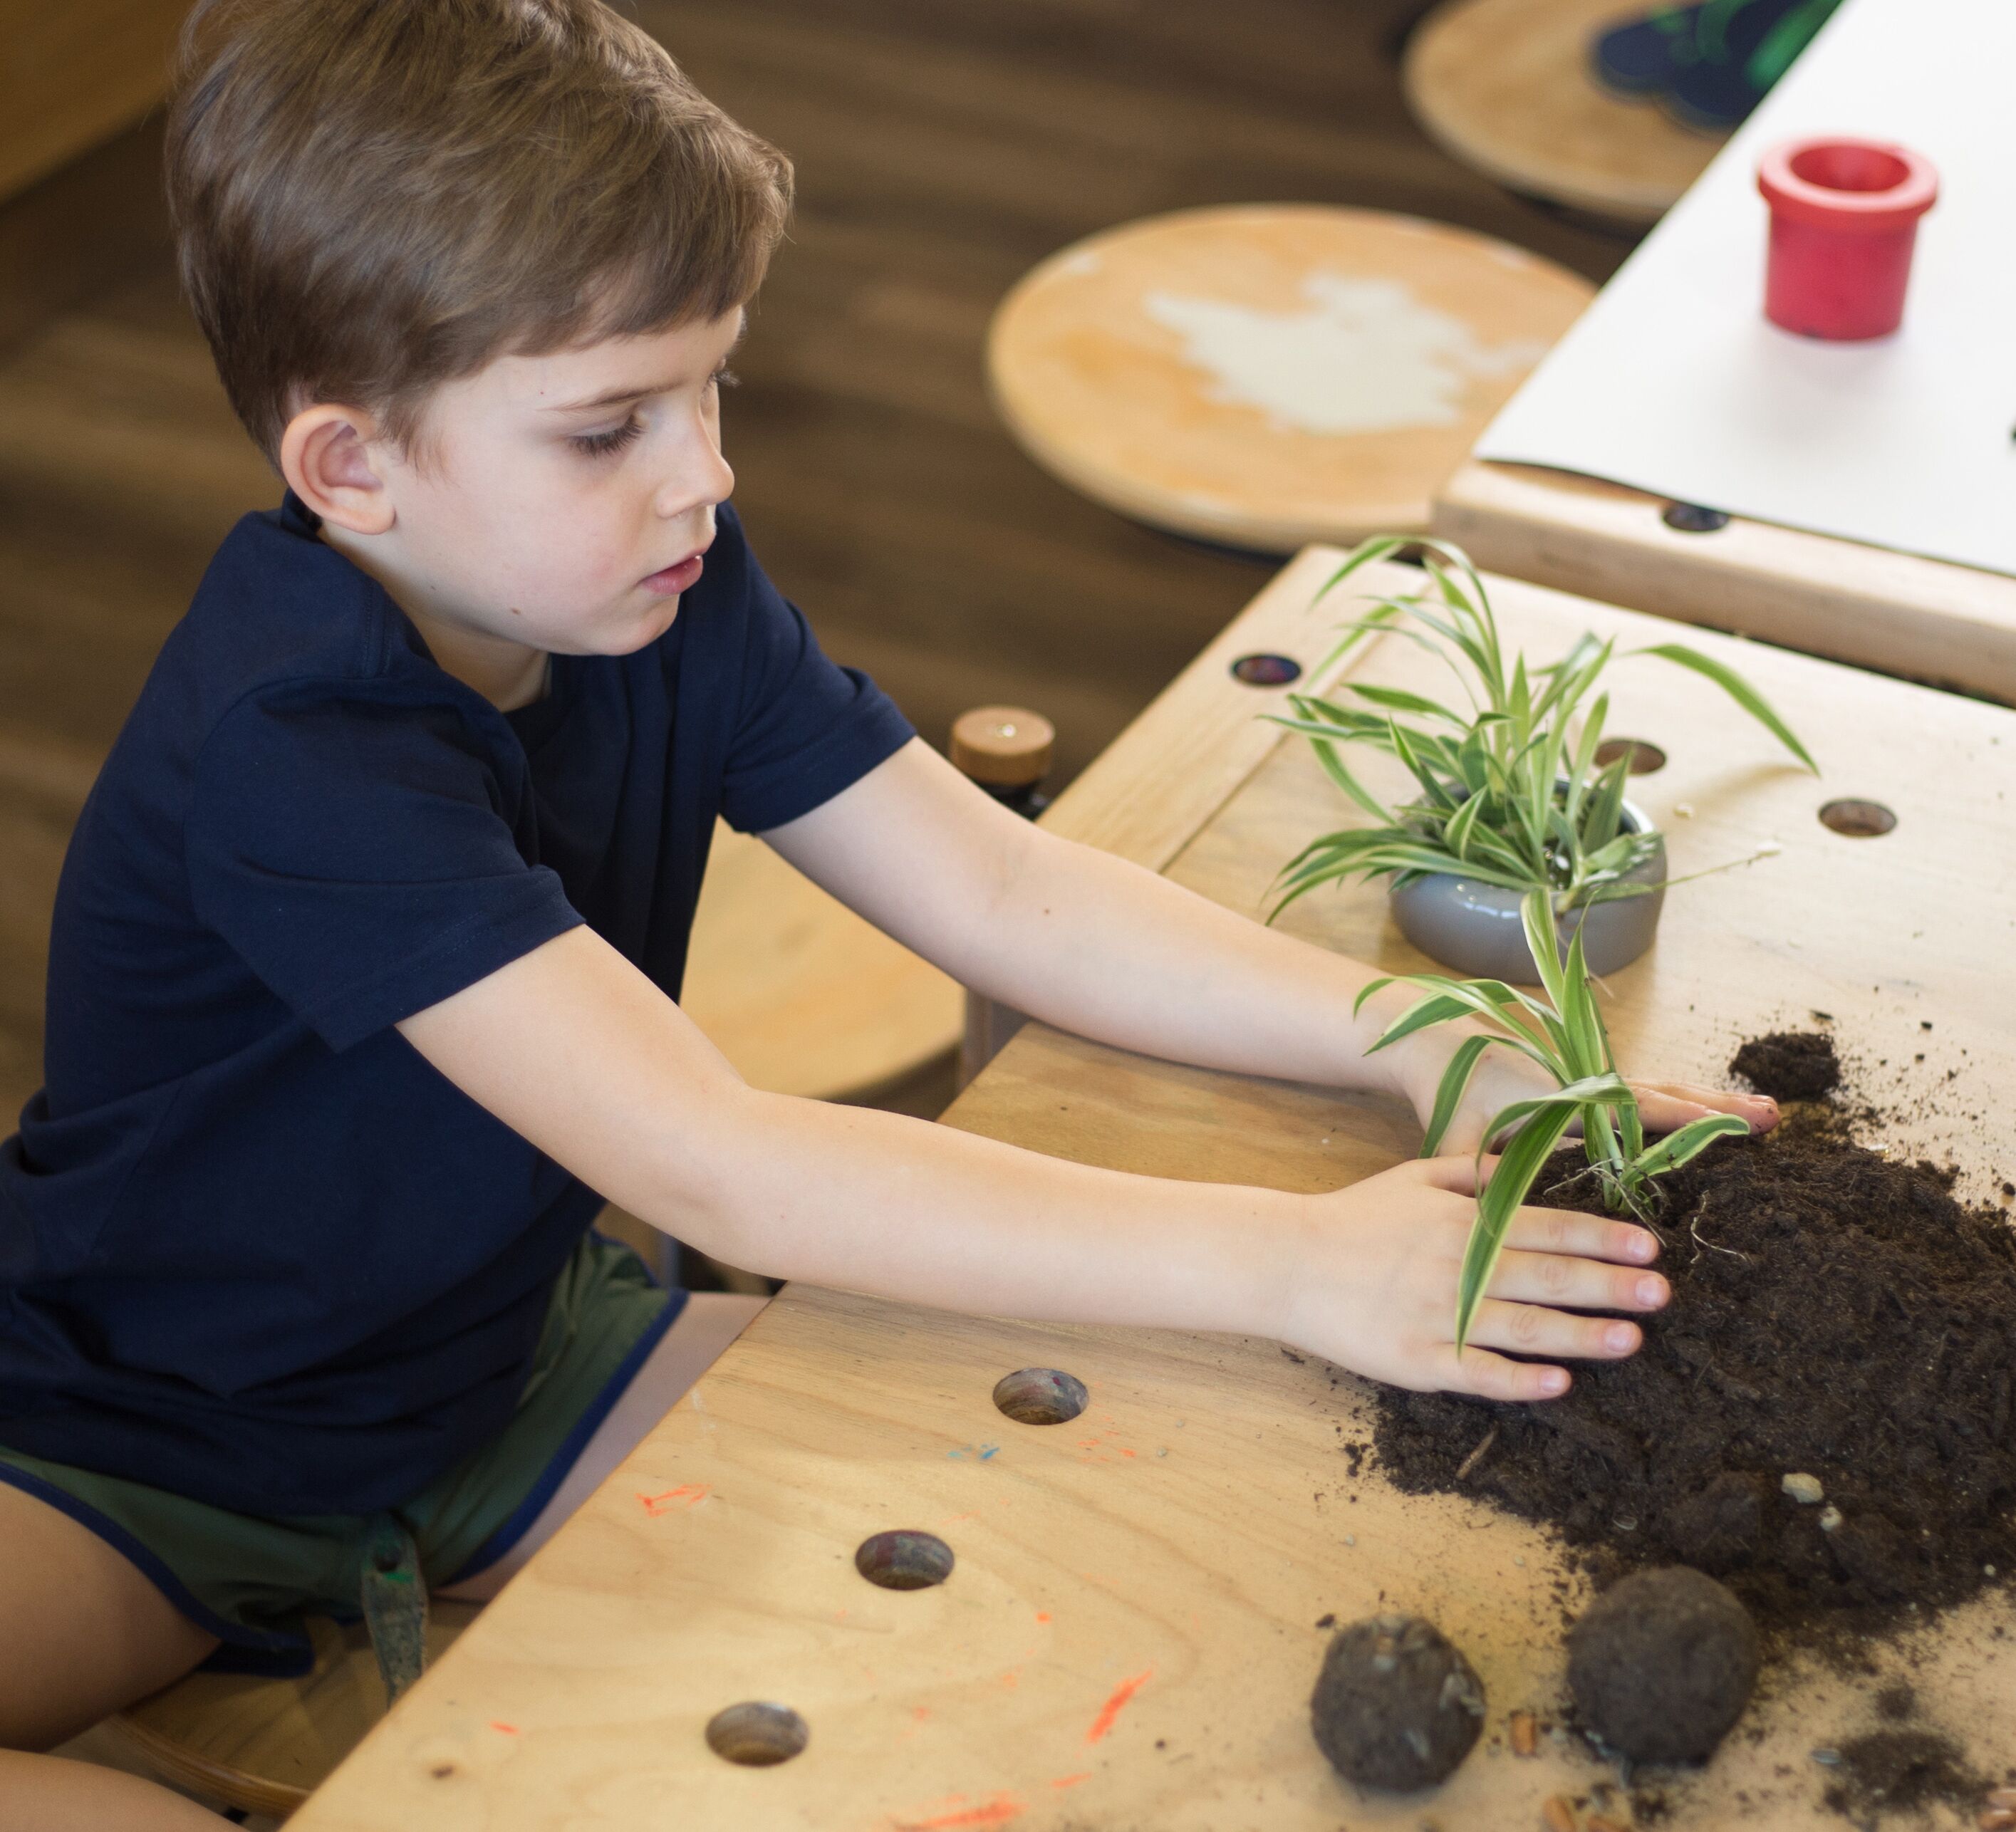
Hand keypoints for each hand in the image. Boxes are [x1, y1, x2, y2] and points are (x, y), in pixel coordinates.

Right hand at [1280, 1155, 1668, 1401]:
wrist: (1287, 1262)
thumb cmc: (1353, 1219)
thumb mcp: (1413, 1178)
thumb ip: (1472, 1173)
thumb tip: (1521, 1168)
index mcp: (1464, 1222)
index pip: (1548, 1227)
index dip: (1603, 1236)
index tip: (1649, 1245)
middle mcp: (1460, 1267)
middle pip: (1550, 1277)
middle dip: (1611, 1284)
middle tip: (1662, 1292)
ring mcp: (1441, 1317)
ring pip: (1527, 1328)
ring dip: (1584, 1334)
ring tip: (1632, 1338)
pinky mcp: (1419, 1360)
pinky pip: (1479, 1373)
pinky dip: (1521, 1380)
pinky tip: (1558, 1384)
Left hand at [1388, 1023, 1779, 1155]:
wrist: (1432, 1040)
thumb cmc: (1448, 1097)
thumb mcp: (1464, 1146)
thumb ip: (1487, 1186)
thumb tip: (1499, 1233)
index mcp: (1567, 1099)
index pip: (1639, 1112)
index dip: (1686, 1123)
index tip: (1736, 1129)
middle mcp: (1589, 1084)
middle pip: (1666, 1094)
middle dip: (1720, 1108)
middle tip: (1775, 1117)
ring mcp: (1592, 1077)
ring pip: (1661, 1088)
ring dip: (1708, 1101)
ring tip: (1763, 1113)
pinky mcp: (1587, 1077)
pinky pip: (1643, 1088)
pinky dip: (1678, 1099)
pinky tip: (1709, 1113)